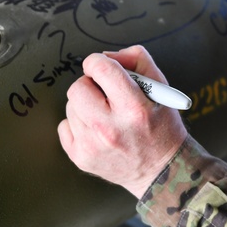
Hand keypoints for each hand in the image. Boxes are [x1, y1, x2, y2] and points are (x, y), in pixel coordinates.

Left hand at [58, 46, 188, 195]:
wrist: (160, 171)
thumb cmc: (162, 127)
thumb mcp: (162, 88)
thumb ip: (137, 60)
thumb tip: (106, 55)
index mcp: (134, 108)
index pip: (102, 69)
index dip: (98, 62)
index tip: (101, 66)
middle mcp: (110, 128)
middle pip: (78, 88)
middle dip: (90, 85)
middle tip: (104, 94)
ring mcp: (93, 146)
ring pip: (71, 106)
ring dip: (85, 105)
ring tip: (105, 114)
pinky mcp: (81, 158)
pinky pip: (64, 126)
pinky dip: (78, 124)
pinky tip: (96, 129)